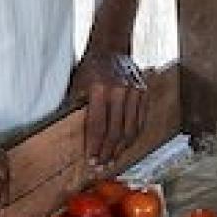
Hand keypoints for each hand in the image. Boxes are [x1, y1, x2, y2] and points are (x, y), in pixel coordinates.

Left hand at [68, 51, 146, 167]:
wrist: (111, 49)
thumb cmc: (90, 68)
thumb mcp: (77, 86)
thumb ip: (77, 109)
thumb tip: (71, 136)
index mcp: (101, 89)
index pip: (98, 127)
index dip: (95, 147)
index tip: (91, 161)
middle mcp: (121, 91)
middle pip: (116, 132)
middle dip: (108, 153)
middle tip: (102, 167)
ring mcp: (135, 92)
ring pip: (131, 130)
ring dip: (121, 149)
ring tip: (113, 161)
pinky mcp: (144, 93)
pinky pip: (141, 121)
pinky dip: (134, 137)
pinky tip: (125, 146)